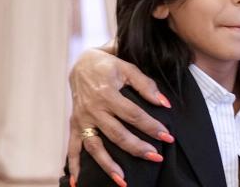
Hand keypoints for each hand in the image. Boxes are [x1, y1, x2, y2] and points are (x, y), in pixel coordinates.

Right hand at [67, 47, 171, 181]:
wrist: (81, 64)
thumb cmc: (109, 66)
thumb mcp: (128, 68)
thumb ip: (146, 85)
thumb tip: (165, 103)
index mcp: (107, 94)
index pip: (134, 115)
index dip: (151, 126)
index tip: (167, 137)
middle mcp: (93, 110)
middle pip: (117, 134)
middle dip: (137, 148)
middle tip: (156, 157)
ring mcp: (82, 119)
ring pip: (95, 146)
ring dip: (108, 165)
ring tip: (123, 180)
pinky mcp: (74, 125)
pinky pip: (72, 148)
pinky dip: (74, 166)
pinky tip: (77, 182)